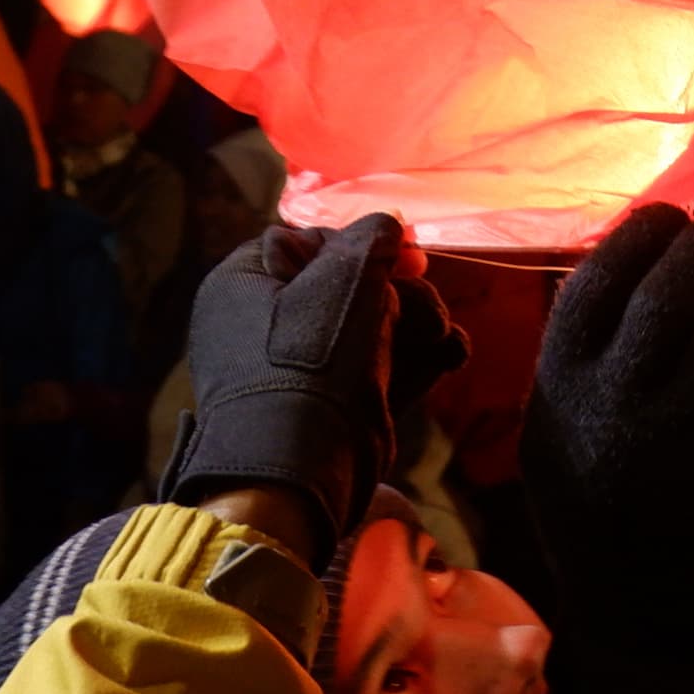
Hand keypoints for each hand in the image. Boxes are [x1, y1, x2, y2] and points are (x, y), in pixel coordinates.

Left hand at [161, 212, 463, 558]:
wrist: (299, 467)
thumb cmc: (314, 357)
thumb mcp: (347, 275)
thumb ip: (374, 236)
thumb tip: (390, 226)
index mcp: (244, 282)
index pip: (310, 242)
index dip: (365, 244)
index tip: (409, 256)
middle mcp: (261, 324)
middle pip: (348, 288)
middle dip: (401, 292)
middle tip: (427, 302)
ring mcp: (294, 371)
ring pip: (368, 329)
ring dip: (417, 325)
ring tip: (442, 336)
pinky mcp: (326, 410)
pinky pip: (373, 370)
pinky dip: (411, 362)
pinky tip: (448, 354)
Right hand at [520, 204, 693, 693]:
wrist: (640, 615)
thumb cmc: (602, 497)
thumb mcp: (559, 426)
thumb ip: (585, 349)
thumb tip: (635, 243)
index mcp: (559, 381)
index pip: (601, 271)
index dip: (647, 228)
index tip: (675, 215)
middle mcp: (613, 399)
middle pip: (676, 280)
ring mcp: (679, 427)